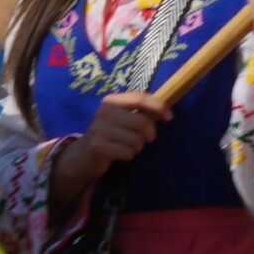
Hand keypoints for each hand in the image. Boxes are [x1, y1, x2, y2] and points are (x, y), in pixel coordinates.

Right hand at [53, 91, 171, 203]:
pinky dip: (128, 156)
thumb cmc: (110, 135)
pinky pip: (128, 152)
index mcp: (111, 101)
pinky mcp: (98, 147)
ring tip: (124, 146)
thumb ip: (142, 112)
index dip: (158, 106)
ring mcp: (99, 129)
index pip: (140, 98)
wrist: (83, 155)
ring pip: (136, 140)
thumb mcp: (123, 119)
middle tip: (142, 140)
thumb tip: (167, 110)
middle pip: (142, 122)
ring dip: (136, 147)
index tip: (169, 117)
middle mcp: (103, 112)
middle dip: (148, 134)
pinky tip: (118, 154)